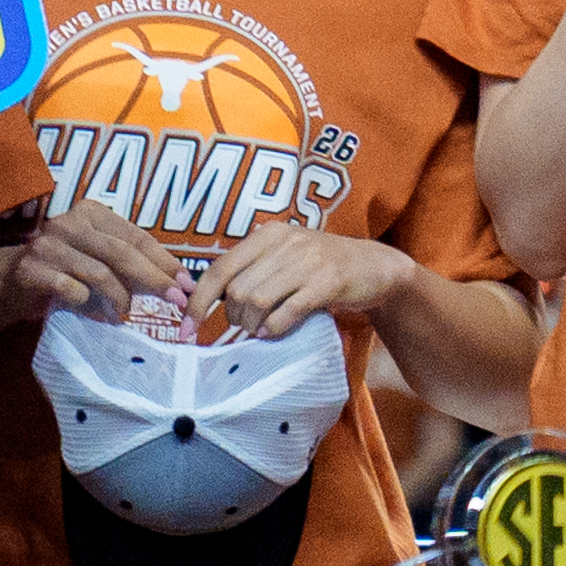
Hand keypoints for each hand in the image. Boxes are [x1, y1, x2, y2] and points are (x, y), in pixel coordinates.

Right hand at [0, 199, 189, 325]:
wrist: (9, 284)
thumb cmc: (66, 272)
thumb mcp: (101, 262)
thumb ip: (134, 266)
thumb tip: (180, 284)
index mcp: (91, 213)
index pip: (137, 237)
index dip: (165, 262)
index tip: (187, 284)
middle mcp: (68, 222)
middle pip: (122, 253)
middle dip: (154, 279)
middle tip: (175, 300)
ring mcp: (47, 244)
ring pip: (99, 273)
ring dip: (119, 298)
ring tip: (125, 314)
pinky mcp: (31, 270)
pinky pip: (71, 289)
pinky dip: (88, 305)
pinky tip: (96, 315)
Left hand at [191, 218, 415, 339]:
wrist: (378, 267)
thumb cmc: (324, 266)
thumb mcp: (286, 255)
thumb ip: (252, 268)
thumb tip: (207, 298)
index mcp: (270, 233)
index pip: (219, 269)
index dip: (198, 302)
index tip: (187, 329)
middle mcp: (287, 242)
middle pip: (236, 290)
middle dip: (233, 318)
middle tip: (246, 326)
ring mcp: (309, 262)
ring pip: (257, 301)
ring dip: (253, 325)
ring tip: (261, 329)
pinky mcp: (329, 283)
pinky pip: (286, 312)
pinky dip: (274, 329)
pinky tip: (275, 331)